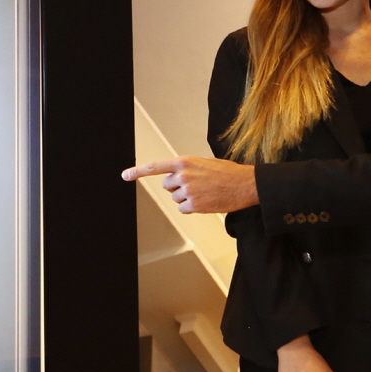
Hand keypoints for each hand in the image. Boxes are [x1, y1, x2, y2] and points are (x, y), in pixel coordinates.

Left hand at [121, 156, 257, 212]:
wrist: (245, 184)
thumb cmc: (227, 172)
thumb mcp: (204, 162)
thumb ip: (186, 168)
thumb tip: (174, 178)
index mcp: (184, 162)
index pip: (156, 167)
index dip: (138, 171)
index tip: (125, 175)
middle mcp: (183, 175)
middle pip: (166, 185)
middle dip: (177, 187)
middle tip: (195, 185)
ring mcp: (187, 191)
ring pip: (175, 198)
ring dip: (186, 198)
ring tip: (204, 192)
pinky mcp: (194, 205)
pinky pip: (183, 209)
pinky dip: (192, 208)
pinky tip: (205, 201)